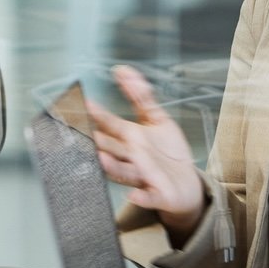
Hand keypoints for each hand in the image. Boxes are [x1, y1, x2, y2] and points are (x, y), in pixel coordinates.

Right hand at [87, 65, 206, 236]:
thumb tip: (122, 70)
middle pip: (111, 148)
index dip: (97, 114)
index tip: (82, 104)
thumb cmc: (166, 152)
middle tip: (82, 133)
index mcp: (129, 139)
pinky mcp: (157, 193)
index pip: (109, 124)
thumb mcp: (157, 119)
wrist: (185, 184)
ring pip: (124, 171)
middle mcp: (132, 158)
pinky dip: (141, 197)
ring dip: (112, 166)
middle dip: (97, 141)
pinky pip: (148, 196)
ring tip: (102, 158)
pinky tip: (134, 195)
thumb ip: (140, 96)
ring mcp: (143, 176)